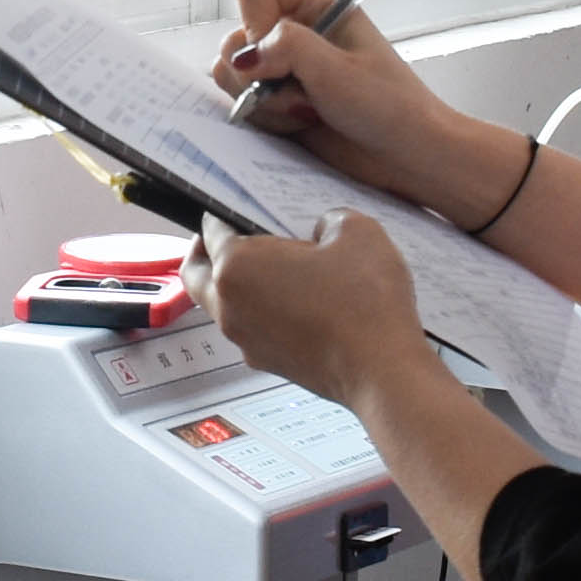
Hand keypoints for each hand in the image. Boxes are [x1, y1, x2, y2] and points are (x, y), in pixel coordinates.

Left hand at [207, 209, 428, 412]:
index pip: (212, 231)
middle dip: (206, 252)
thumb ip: (330, 219)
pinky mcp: (268, 362)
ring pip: (222, 305)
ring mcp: (246, 340)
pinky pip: (251, 328)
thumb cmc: (365, 305)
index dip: (224, 212)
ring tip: (276, 268)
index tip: (237, 208)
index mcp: (236, 267)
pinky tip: (299, 300)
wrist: (383, 372)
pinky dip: (261, 311)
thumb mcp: (357, 232)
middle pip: (197, 275)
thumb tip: (324, 231)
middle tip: (229, 236)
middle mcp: (230, 307)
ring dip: (236, 285)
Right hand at [212, 0, 458, 195]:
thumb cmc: (389, 106)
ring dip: (265, 99)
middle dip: (259, 71)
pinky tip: (301, 123)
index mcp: (315, 2)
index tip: (277, 51)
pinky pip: (240, 103)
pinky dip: (265, 118)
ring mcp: (282, 67)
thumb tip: (244, 56)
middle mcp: (294, 30)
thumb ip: (286, 48)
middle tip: (299, 88)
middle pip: (235, 34)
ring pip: (232, 72)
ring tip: (306, 109)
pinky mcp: (276, 100)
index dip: (255, 19)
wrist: (404, 155)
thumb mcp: (338, 69)